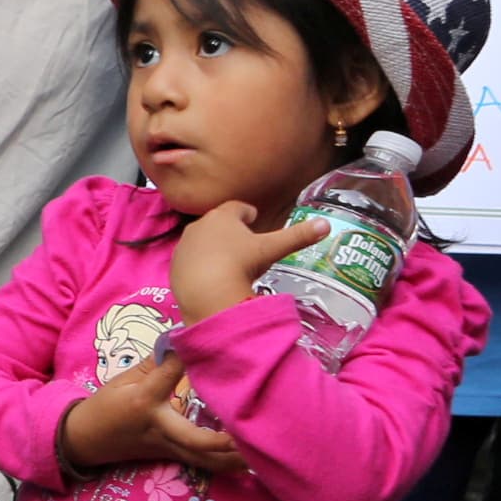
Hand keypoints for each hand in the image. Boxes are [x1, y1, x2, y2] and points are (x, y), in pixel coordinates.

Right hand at [58, 351, 249, 482]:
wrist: (86, 440)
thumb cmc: (105, 406)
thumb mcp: (123, 380)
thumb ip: (155, 363)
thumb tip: (185, 341)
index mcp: (143, 402)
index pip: (168, 376)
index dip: (186, 358)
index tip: (207, 339)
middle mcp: (159, 427)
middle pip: (194, 439)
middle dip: (222, 440)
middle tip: (248, 431)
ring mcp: (168, 447)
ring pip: (205, 459)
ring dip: (233, 459)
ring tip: (262, 451)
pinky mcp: (174, 457)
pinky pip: (204, 463)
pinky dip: (228, 464)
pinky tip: (252, 461)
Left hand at [170, 199, 325, 328]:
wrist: (206, 292)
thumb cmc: (241, 264)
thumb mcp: (272, 249)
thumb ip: (298, 237)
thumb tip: (326, 225)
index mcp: (223, 217)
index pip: (235, 208)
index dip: (245, 212)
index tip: (252, 216)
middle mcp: (200, 226)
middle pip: (216, 223)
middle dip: (228, 229)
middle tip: (241, 239)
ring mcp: (184, 246)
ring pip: (201, 241)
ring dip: (212, 246)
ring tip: (227, 259)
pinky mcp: (174, 266)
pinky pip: (190, 261)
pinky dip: (199, 264)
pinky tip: (210, 276)